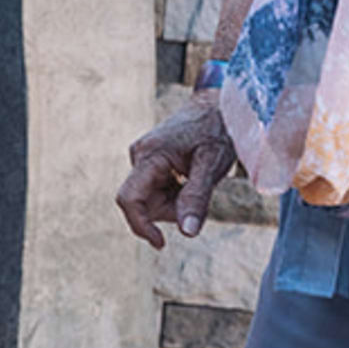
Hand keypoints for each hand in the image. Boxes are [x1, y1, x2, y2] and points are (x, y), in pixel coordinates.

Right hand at [117, 93, 236, 247]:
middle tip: (200, 193)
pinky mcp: (151, 161)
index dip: (140, 226)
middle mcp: (140, 156)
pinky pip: (157, 190)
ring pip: (151, 199)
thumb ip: (197, 198)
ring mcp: (144, 158)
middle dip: (170, 209)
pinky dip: (176, 192)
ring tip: (199, 179)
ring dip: (175, 201)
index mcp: (149, 156)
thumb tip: (188, 232)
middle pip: (143, 203)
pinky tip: (191, 175)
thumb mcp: (212, 165)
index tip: (160, 243)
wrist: (219, 104)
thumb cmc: (217, 130)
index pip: (129, 199)